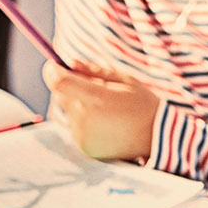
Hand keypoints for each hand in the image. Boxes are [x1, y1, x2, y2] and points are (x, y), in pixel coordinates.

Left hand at [43, 59, 160, 160]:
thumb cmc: (142, 104)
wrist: (155, 137)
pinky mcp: (82, 146)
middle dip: (70, 86)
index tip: (54, 63)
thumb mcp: (124, 80)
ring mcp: (82, 135)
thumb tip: (70, 62)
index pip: (60, 83)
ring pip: (68, 110)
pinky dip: (83, 119)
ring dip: (78, 103)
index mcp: (97, 99)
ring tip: (104, 107)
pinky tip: (104, 121)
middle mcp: (85, 119)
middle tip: (91, 85)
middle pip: (61, 95)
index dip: (52, 71)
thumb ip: (94, 71)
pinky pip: (74, 125)